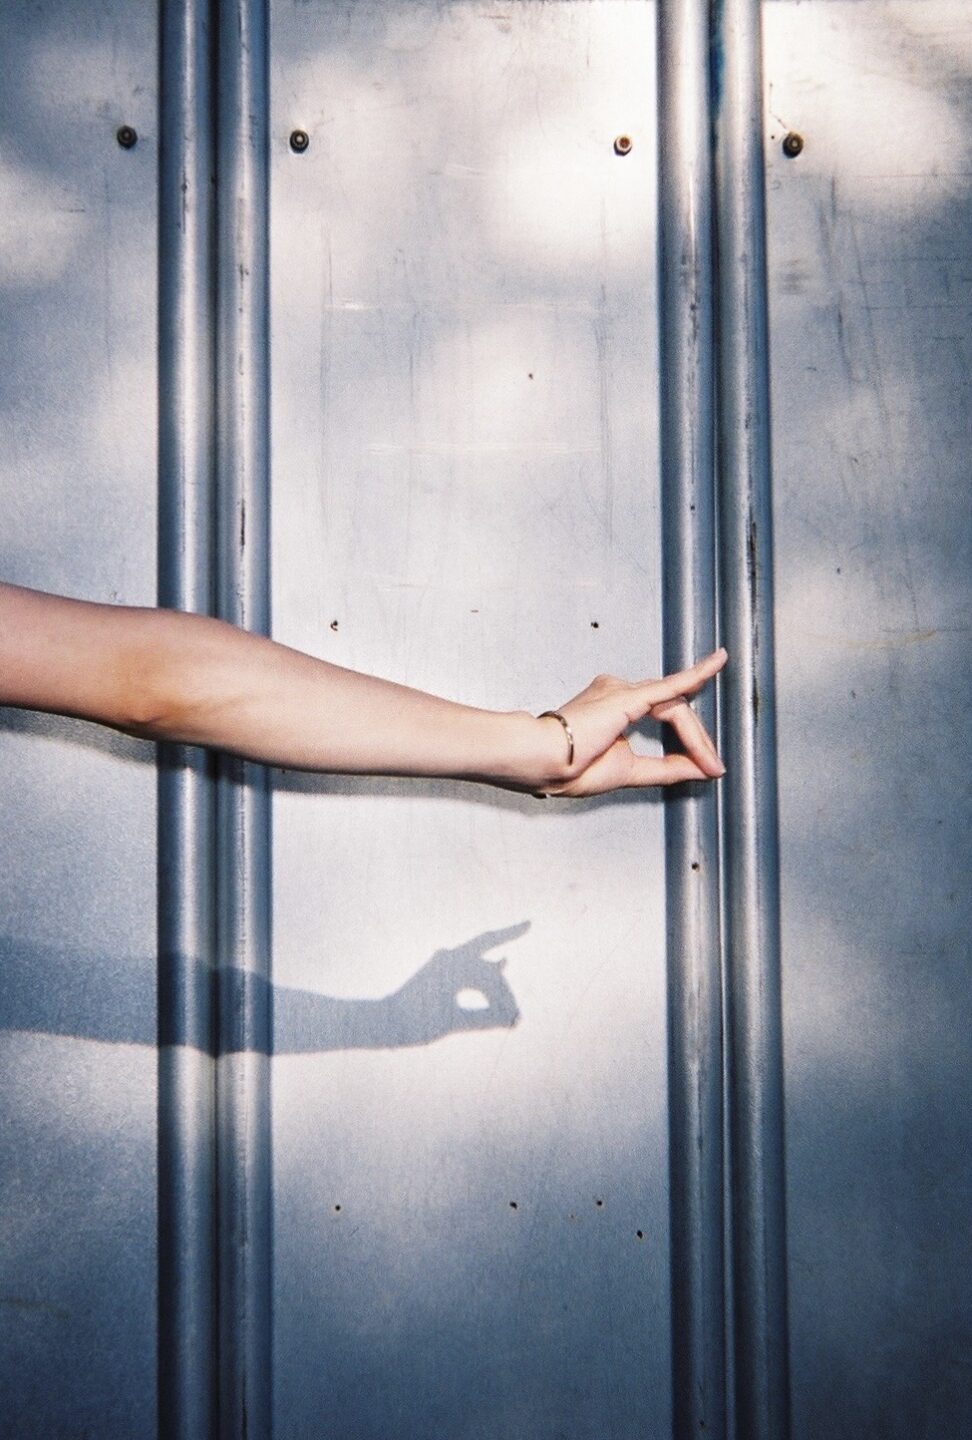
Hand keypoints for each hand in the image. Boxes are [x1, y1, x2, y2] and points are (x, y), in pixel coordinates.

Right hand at [537, 649, 726, 796]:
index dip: (690, 740)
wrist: (543, 764)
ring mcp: (621, 690)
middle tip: (713, 767)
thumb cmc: (568, 768)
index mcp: (614, 708)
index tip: (708, 765)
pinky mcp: (626, 696)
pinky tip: (716, 664)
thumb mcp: (631, 771)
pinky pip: (668, 686)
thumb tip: (702, 768)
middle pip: (674, 709)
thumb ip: (667, 767)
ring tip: (710, 762)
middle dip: (697, 740)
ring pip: (675, 707)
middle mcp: (619, 692)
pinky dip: (696, 675)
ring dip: (697, 737)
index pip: (664, 714)